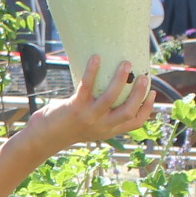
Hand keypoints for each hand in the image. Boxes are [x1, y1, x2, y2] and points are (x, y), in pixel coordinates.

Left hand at [35, 55, 157, 149]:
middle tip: (144, 76)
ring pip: (111, 98)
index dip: (147, 109)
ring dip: (120, 79)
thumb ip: (102, 114)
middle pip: (128, 111)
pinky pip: (87, 87)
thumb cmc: (67, 128)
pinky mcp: (75, 108)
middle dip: (139, 93)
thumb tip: (112, 88)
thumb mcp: (90, 126)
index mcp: (108, 130)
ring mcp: (89, 117)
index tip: (152, 94)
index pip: (135, 122)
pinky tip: (95, 58)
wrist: (43, 138)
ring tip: (125, 64)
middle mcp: (102, 126)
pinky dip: (92, 71)